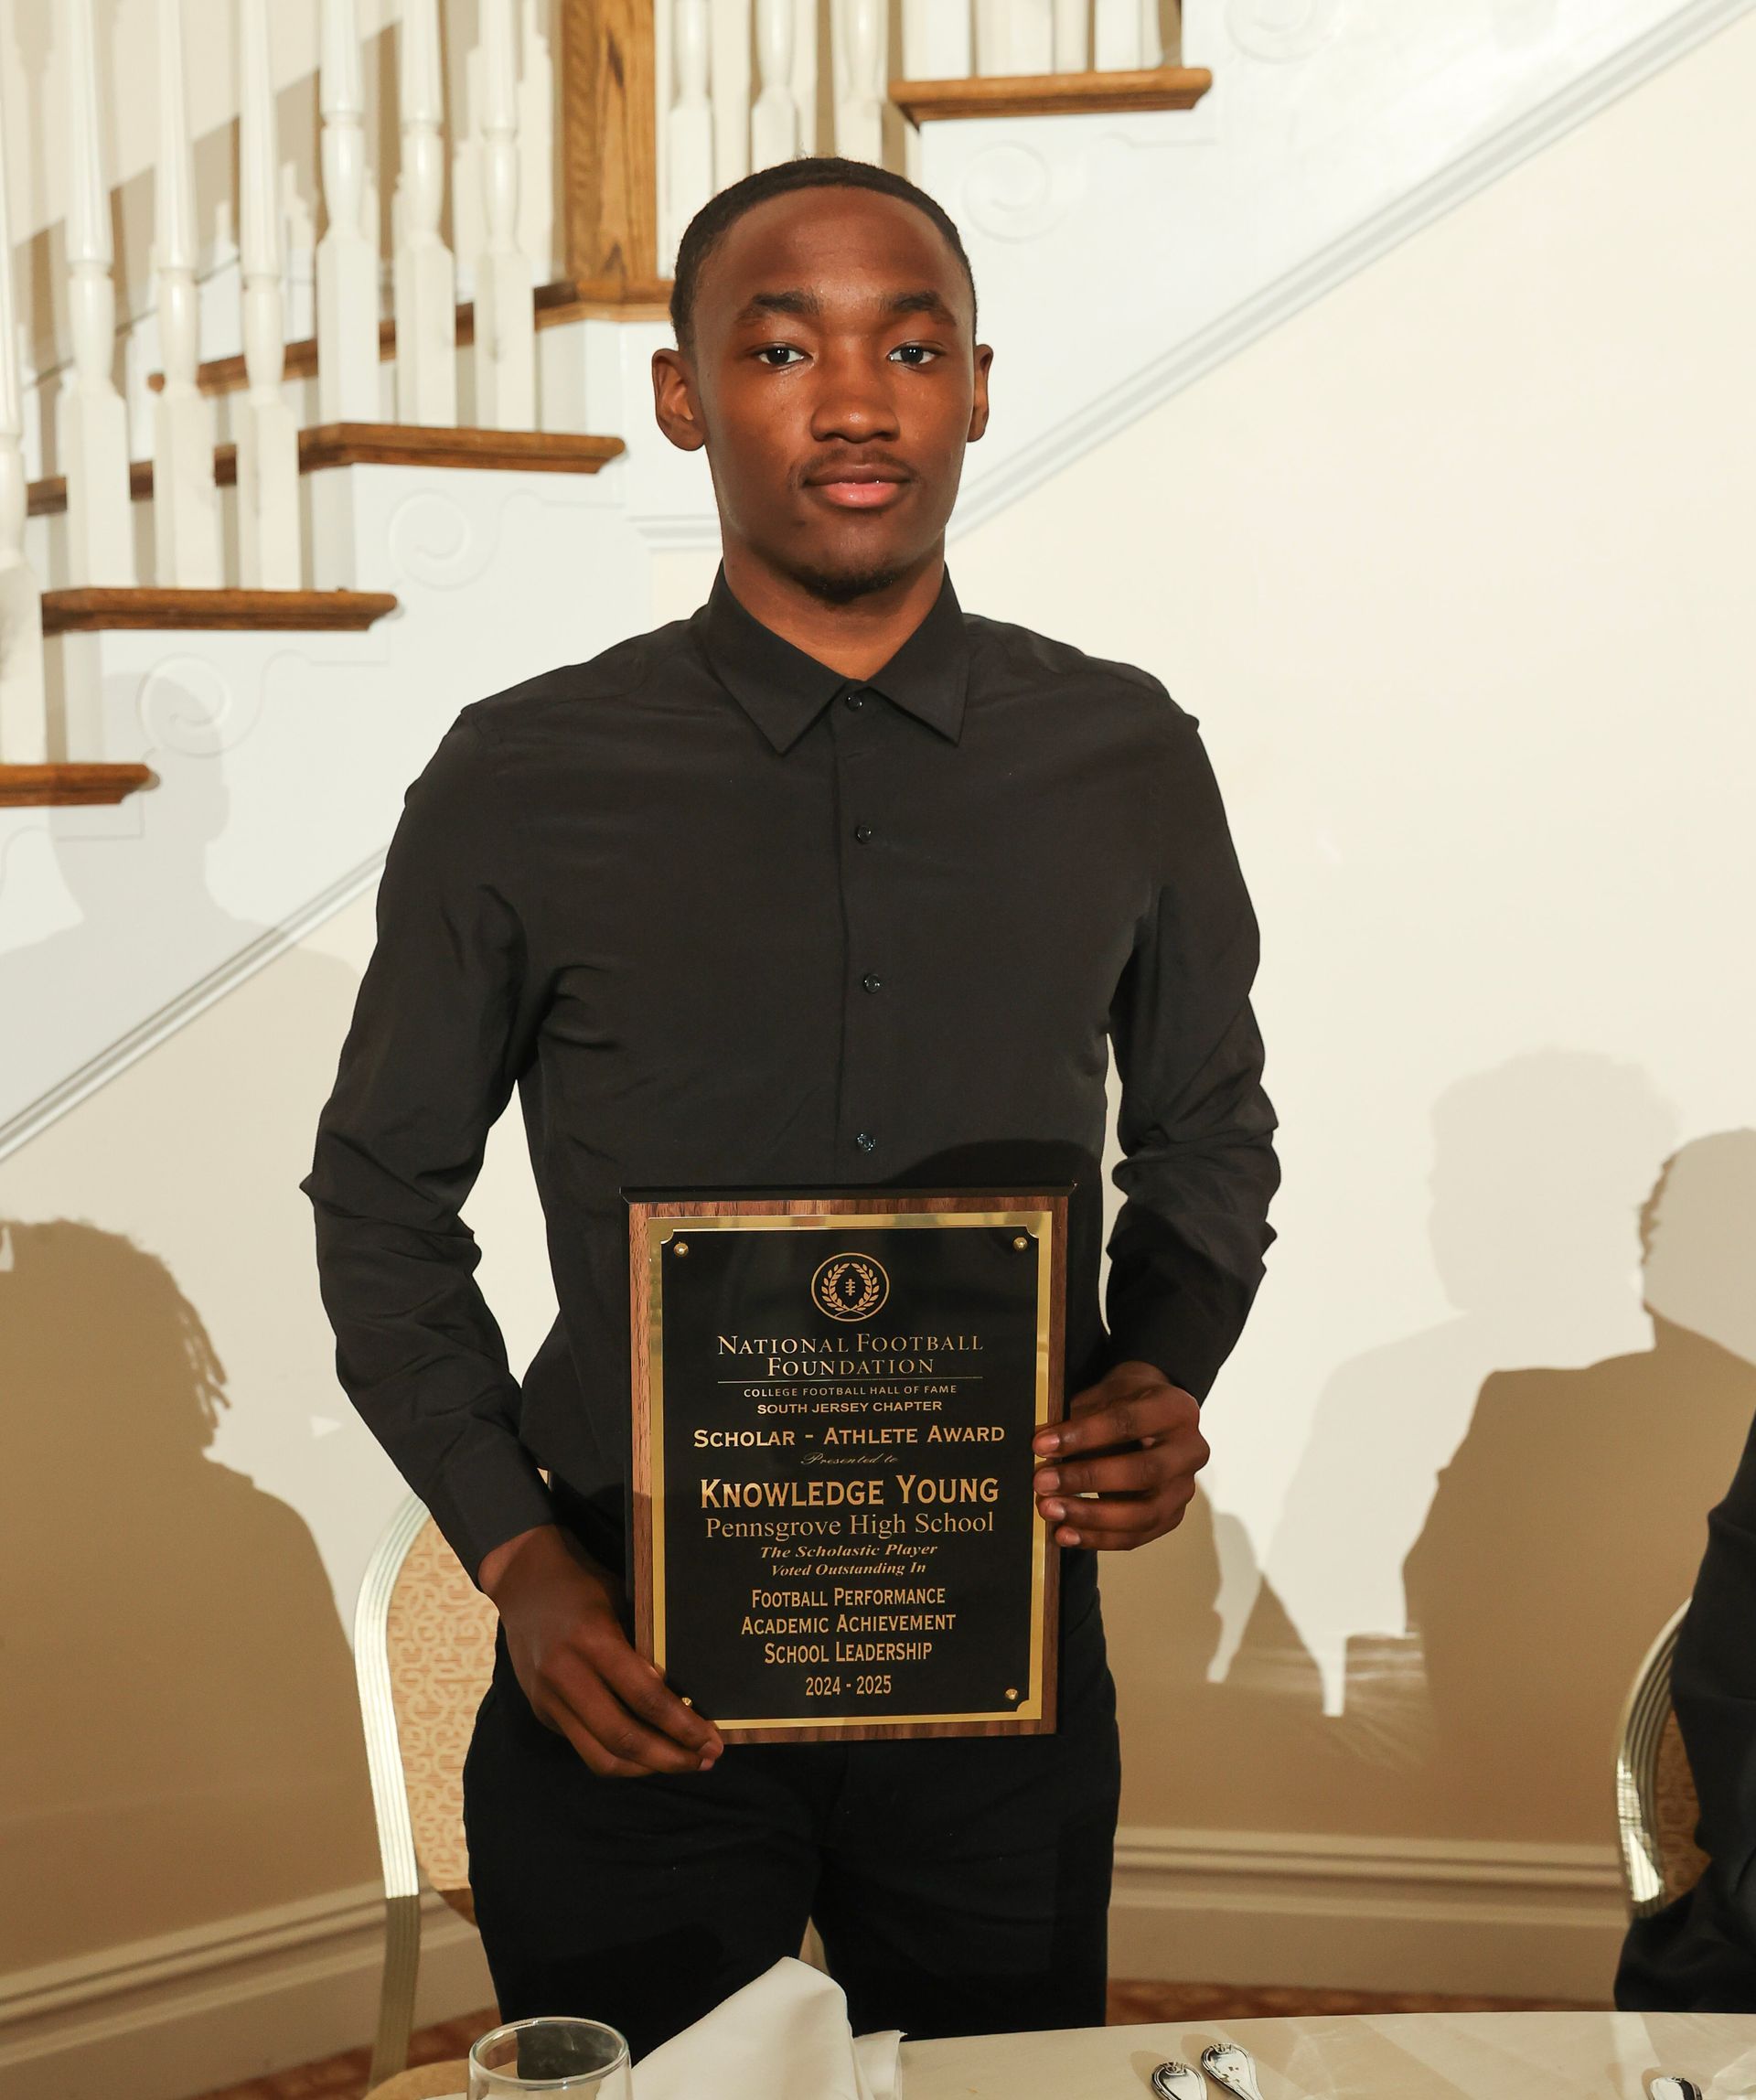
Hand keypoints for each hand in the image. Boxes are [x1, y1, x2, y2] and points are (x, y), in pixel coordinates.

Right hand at [479, 1526, 723, 1776]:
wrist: (524, 1581)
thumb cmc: (585, 1585)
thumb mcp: (622, 1602)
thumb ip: (645, 1647)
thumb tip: (688, 1692)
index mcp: (594, 1642)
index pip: (645, 1698)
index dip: (683, 1727)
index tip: (711, 1742)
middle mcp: (567, 1676)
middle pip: (622, 1738)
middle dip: (669, 1758)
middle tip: (705, 1761)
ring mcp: (548, 1699)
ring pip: (599, 1756)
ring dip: (644, 1768)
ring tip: (679, 1762)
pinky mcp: (541, 1712)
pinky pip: (583, 1746)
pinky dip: (618, 1755)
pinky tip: (646, 1751)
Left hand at [1031, 1360, 1207, 1550]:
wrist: (1153, 1418)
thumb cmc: (1124, 1402)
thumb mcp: (1106, 1394)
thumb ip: (1081, 1417)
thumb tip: (1045, 1450)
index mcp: (1176, 1408)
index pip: (1128, 1422)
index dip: (1083, 1435)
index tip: (1041, 1445)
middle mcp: (1191, 1450)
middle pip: (1143, 1472)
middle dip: (1087, 1479)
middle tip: (1042, 1483)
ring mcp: (1185, 1488)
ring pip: (1143, 1513)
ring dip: (1091, 1516)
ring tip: (1050, 1511)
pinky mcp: (1172, 1516)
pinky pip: (1137, 1536)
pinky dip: (1098, 1538)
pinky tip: (1065, 1533)